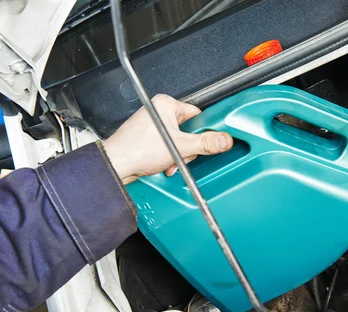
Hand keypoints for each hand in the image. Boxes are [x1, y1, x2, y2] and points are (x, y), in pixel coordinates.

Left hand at [103, 94, 232, 184]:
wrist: (116, 165)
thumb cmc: (137, 150)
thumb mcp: (180, 147)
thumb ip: (205, 143)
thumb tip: (223, 140)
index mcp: (166, 105)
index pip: (197, 115)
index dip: (203, 131)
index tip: (207, 141)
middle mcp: (158, 112)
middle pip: (189, 130)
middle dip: (188, 148)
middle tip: (182, 154)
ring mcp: (152, 125)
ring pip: (179, 141)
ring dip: (178, 156)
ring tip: (170, 161)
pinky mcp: (148, 139)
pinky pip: (168, 147)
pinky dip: (169, 158)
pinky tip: (164, 164)